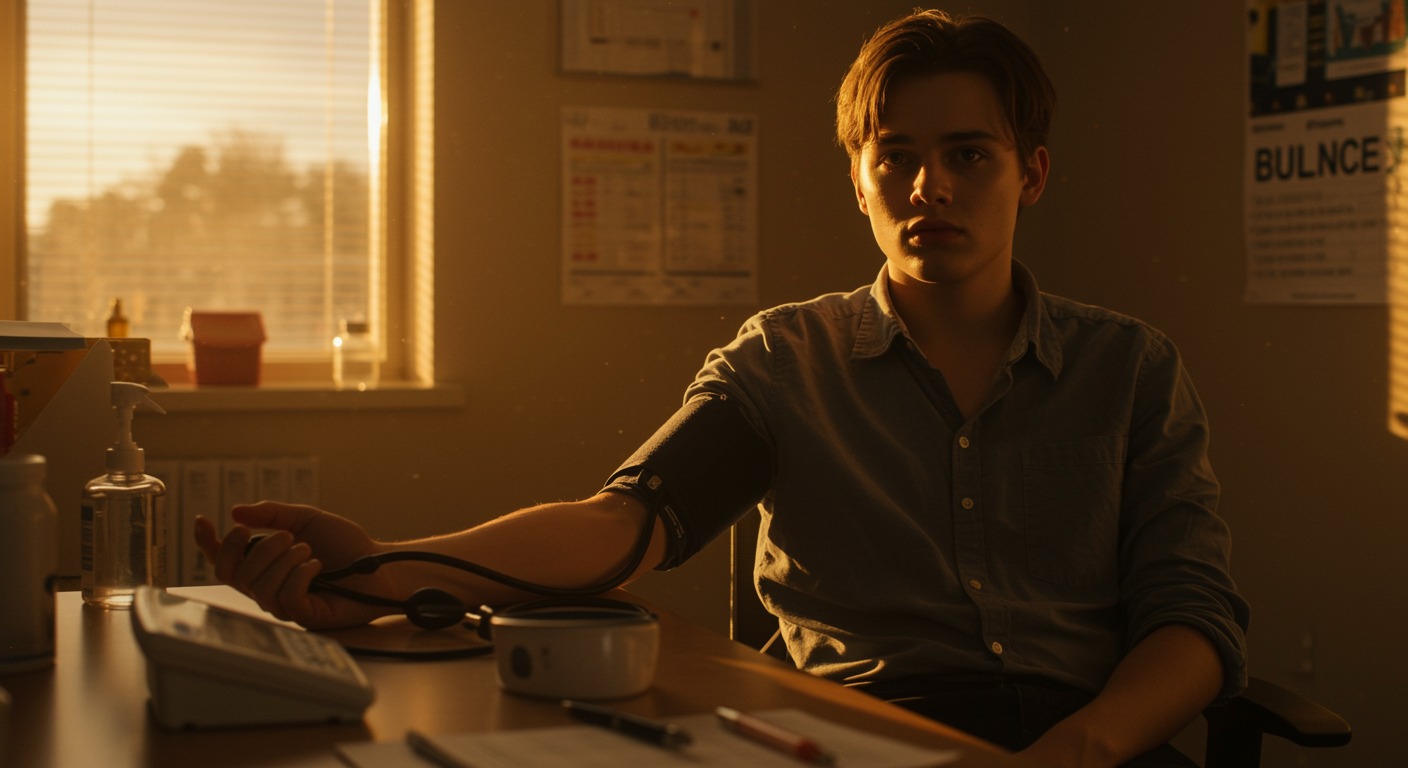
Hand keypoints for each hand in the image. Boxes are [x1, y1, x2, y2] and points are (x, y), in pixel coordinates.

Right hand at [193, 501, 389, 629]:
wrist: (380, 565)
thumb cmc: (345, 545)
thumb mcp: (306, 520)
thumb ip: (272, 514)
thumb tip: (236, 512)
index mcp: (265, 565)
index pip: (225, 560)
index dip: (208, 544)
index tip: (204, 520)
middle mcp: (269, 587)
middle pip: (236, 575)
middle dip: (259, 550)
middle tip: (288, 536)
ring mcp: (286, 605)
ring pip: (260, 588)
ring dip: (284, 562)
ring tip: (309, 551)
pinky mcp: (305, 617)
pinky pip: (285, 599)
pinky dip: (299, 576)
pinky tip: (317, 567)